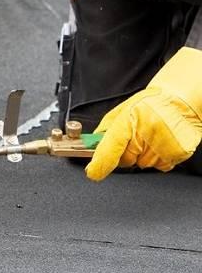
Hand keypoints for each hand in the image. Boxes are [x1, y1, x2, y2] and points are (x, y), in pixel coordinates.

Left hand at [85, 47, 201, 180]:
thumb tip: (93, 148)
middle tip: (136, 137)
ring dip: (144, 155)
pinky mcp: (178, 152)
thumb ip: (105, 131)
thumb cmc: (150, 103)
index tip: (93, 172)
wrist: (179, 99)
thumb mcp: (121, 112)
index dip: (100, 164)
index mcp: (130, 119)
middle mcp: (148, 131)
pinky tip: (162, 142)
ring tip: (152, 136)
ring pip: (142, 164)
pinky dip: (159, 157)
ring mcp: (164, 142)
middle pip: (125, 160)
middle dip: (126, 153)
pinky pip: (160, 166)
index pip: (110, 148)